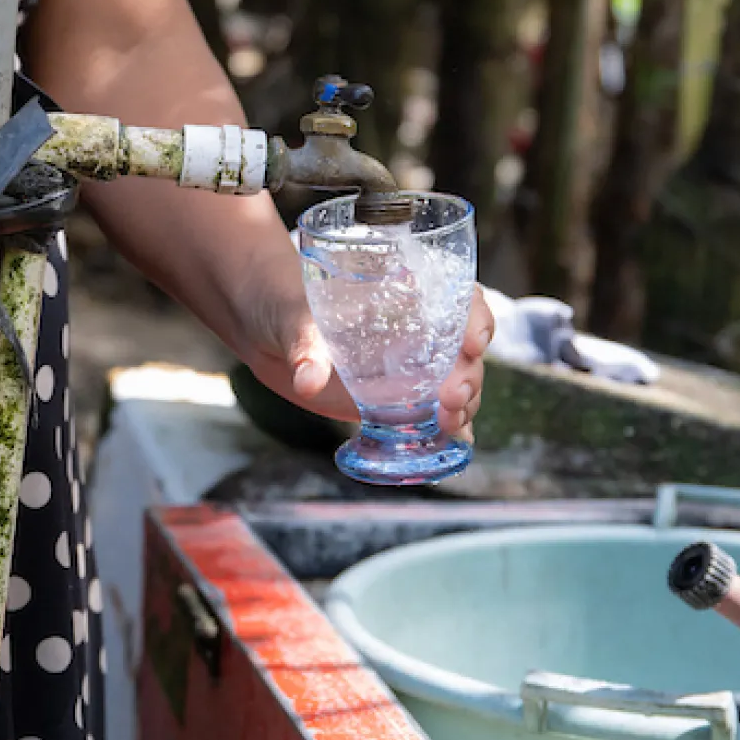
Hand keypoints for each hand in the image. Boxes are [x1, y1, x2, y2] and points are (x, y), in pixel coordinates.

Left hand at [238, 249, 498, 432]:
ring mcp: (409, 368)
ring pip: (457, 385)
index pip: (462, 300)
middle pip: (465, 352)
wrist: (263, 328)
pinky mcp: (393, 400)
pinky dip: (448, 430)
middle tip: (451, 400)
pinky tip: (452, 445)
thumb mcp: (293, 318)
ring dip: (464, 407)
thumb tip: (306, 381)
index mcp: (404, 294)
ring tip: (449, 426)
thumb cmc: (282, 302)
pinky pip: (432, 415)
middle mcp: (417, 331)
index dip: (477, 320)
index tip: (473, 344)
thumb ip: (304, 346)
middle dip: (469, 376)